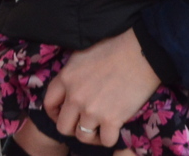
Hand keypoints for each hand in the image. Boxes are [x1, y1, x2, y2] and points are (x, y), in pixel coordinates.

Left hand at [43, 28, 159, 147]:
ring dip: (90, 135)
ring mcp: (92, 110)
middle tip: (82, 124)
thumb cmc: (113, 48)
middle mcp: (74, 96)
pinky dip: (109, 139)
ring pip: (82, 137)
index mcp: (65, 78)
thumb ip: (71, 74)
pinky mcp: (112, 119)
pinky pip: (106, 141)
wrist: (139, 53)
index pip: (48, 103)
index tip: (63, 114)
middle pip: (62, 127)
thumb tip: (70, 86)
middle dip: (71, 128)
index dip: (54, 113)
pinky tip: (113, 130)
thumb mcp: (81, 56)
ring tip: (98, 129)